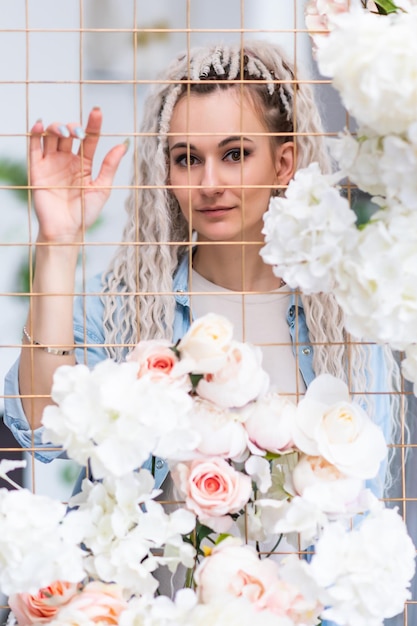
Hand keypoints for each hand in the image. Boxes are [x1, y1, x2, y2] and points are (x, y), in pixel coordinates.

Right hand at [29, 107, 127, 242]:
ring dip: (56, 127)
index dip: (93, 125)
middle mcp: (66, 160)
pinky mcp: (37, 169)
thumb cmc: (85, 213)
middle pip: (67, 133)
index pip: (89, 139)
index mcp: (83, 163)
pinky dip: (35, 134)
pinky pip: (33, 147)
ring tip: (63, 132)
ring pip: (51, 136)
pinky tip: (40, 126)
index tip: (97, 112)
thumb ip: (110, 166)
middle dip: (73, 127)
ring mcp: (51, 163)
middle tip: (78, 133)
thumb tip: (123, 145)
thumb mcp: (102, 188)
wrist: (67, 230)